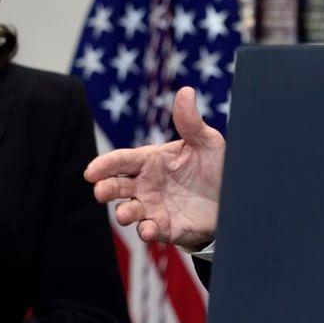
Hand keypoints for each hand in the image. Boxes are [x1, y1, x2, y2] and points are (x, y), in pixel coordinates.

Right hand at [85, 87, 223, 247]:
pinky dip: (145, 231)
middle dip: (106, 189)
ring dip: (124, 213)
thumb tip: (185, 91)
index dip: (105, 165)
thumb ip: (191, 122)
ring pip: (129, 211)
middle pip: (117, 186)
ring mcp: (153, 207)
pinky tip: (147, 229)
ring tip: (125, 214)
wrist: (233, 199)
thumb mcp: (207, 142)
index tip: (91, 171)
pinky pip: (149, 230)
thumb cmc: (214, 166)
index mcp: (150, 160)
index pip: (122, 160)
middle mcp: (145, 185)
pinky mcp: (165, 227)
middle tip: (101, 191)